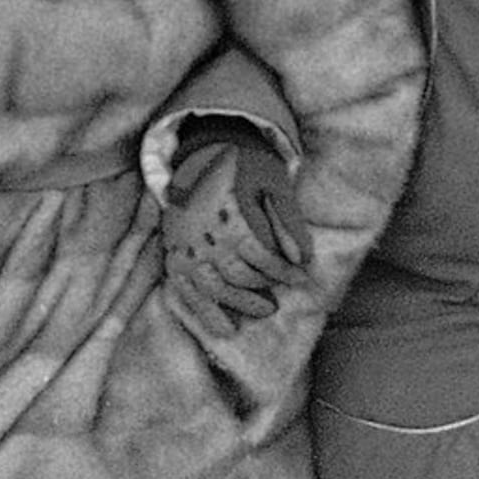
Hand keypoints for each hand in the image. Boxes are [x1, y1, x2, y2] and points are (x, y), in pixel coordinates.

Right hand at [161, 133, 308, 332]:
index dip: (282, 270)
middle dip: (262, 290)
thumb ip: (288, 221)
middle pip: (236, 275)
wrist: (203, 151)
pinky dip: (204, 312)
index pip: (259, 253)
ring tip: (265, 310)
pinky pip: (186, 291)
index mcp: (228, 215)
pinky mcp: (173, 254)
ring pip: (212, 288)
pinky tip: (224, 327)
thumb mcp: (273, 182)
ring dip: (240, 304)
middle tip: (281, 297)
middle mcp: (203, 235)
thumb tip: (304, 258)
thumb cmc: (246, 166)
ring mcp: (185, 247)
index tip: (301, 277)